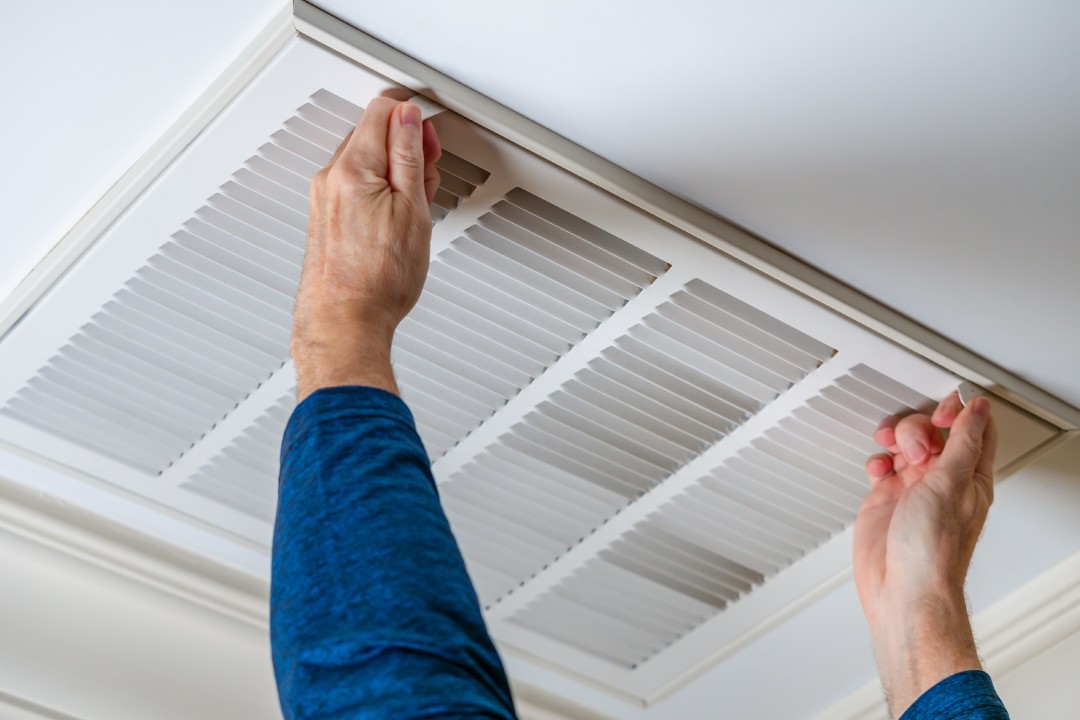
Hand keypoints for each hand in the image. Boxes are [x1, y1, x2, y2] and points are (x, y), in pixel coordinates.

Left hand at [291, 98, 441, 401]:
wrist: (346, 324)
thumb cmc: (378, 281)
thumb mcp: (412, 210)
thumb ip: (409, 155)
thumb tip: (408, 118)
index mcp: (352, 168)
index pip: (382, 110)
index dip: (414, 118)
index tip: (430, 138)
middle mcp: (331, 178)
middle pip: (372, 134)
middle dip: (406, 146)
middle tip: (429, 175)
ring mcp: (325, 199)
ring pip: (365, 162)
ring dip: (395, 172)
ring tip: (416, 206)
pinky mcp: (326, 219)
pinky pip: (356, 187)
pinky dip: (380, 192)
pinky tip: (397, 220)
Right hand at [853, 391, 996, 717]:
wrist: (901, 589)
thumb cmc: (932, 551)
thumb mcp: (951, 484)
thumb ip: (963, 442)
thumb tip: (977, 409)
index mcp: (970, 476)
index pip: (973, 428)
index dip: (958, 411)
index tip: (940, 413)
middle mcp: (942, 479)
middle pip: (933, 430)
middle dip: (919, 428)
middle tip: (915, 448)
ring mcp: (913, 488)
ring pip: (904, 443)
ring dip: (895, 439)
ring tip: (895, 456)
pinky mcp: (886, 498)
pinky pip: (881, 464)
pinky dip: (876, 460)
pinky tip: (878, 471)